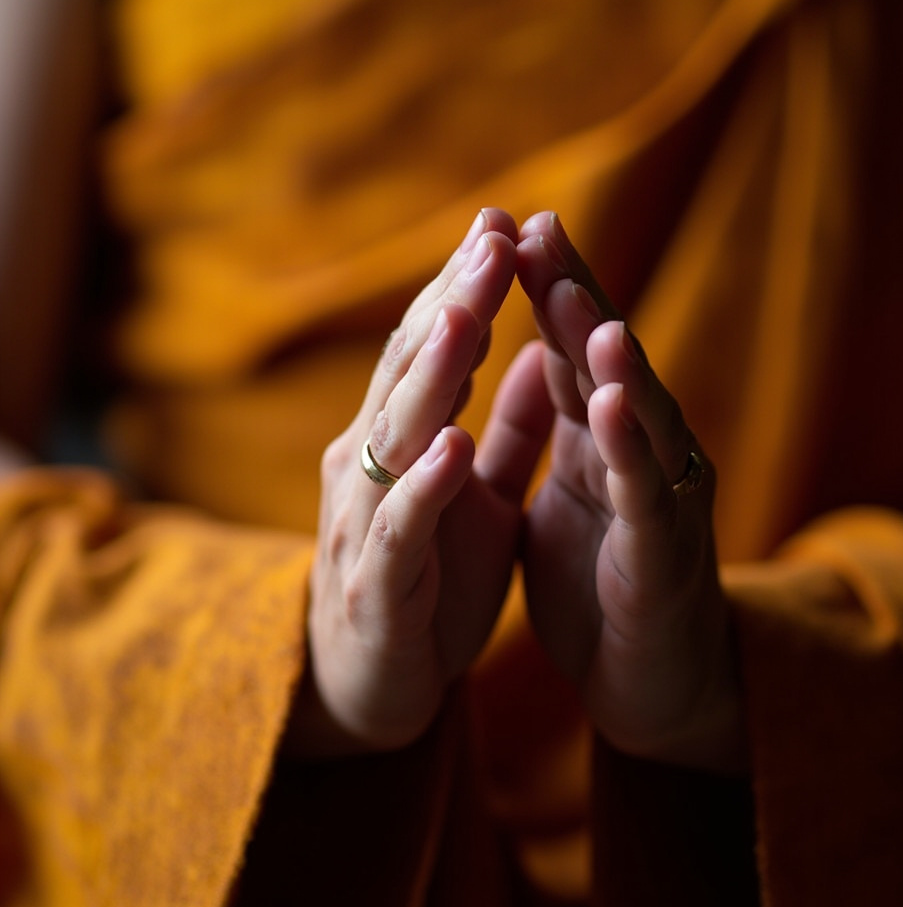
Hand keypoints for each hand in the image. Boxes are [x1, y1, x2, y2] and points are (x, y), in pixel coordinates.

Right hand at [302, 210, 548, 753]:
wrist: (375, 684)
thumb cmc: (426, 580)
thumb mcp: (474, 491)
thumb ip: (502, 427)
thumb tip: (531, 350)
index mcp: (402, 439)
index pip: (431, 346)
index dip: (464, 286)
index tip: (504, 223)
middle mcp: (371, 465)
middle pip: (411, 370)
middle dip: (453, 302)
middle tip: (492, 233)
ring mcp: (367, 522)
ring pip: (397, 435)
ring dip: (433, 374)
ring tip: (469, 314)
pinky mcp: (377, 584)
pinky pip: (401, 528)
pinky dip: (426, 486)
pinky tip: (452, 445)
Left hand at [514, 212, 744, 769]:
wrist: (651, 685)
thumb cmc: (606, 584)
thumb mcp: (574, 490)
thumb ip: (562, 423)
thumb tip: (543, 350)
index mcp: (602, 441)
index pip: (572, 350)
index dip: (547, 291)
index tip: (514, 228)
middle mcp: (639, 455)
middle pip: (607, 364)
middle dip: (574, 297)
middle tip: (543, 229)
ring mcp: (659, 501)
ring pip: (637, 417)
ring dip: (609, 358)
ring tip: (579, 302)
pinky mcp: (662, 558)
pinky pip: (644, 495)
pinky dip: (628, 447)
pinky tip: (608, 402)